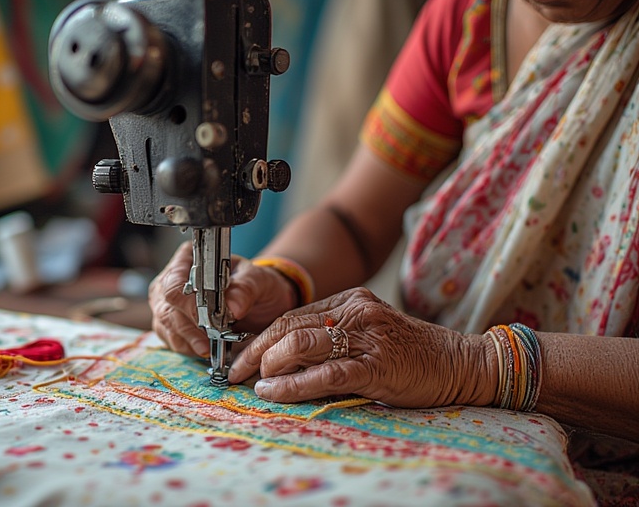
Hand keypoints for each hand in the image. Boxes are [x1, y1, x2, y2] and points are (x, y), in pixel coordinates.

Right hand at [148, 242, 299, 356]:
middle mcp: (172, 279)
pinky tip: (205, 348)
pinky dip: (188, 348)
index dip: (187, 303)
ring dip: (188, 340)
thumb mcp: (259, 280)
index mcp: (189, 259)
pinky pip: (171, 340)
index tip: (207, 320)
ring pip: (166, 326)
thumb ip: (246, 288)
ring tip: (210, 347)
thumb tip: (232, 307)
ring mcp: (168, 303)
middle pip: (166, 308)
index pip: (174, 282)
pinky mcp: (171, 324)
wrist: (261, 302)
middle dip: (189, 327)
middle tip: (210, 340)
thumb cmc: (256, 284)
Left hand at [228, 288, 496, 407]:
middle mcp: (355, 311)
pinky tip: (274, 391)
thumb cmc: (408, 353)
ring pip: (302, 343)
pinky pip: (325, 373)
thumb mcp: (366, 335)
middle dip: (255, 349)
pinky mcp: (376, 364)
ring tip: (254, 381)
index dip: (260, 336)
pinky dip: (293, 383)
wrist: (458, 363)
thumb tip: (279, 357)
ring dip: (269, 364)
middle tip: (234, 370)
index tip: (240, 354)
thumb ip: (330, 339)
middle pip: (289, 325)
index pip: (292, 314)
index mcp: (350, 300)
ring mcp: (366, 336)